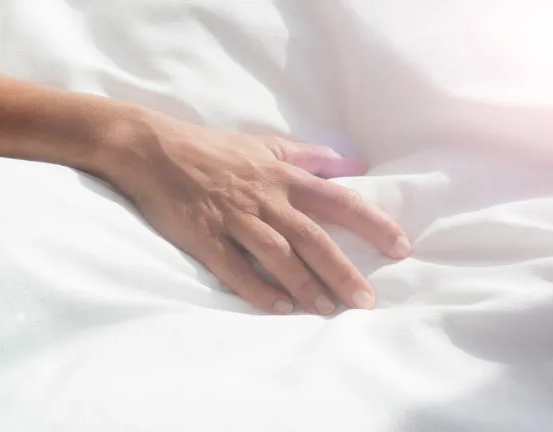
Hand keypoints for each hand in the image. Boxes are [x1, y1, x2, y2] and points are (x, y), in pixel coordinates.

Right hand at [91, 107, 410, 314]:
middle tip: (366, 300)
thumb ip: (308, 155)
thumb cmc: (212, 148)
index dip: (372, 223)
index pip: (337, 201)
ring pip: (278, 255)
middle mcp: (264, 198)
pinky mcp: (205, 236)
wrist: (153, 150)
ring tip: (328, 310)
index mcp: (281, 175)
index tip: (400, 246)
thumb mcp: (263, 144)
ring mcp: (233, 218)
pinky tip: (279, 309)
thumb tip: (351, 163)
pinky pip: (235, 267)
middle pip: (313, 238)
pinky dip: (257, 289)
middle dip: (342, 270)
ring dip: (305, 285)